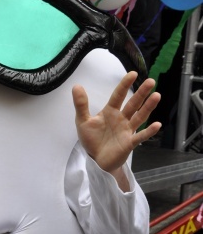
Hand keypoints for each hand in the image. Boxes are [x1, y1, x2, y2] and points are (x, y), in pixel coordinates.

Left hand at [72, 71, 160, 187]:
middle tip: (151, 81)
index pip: (118, 95)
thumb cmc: (92, 139)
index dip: (125, 85)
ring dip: (148, 107)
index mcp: (110, 111)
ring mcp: (127, 130)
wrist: (95, 159)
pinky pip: (140, 137)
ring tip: (157, 95)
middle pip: (132, 104)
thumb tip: (76, 86)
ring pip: (139, 117)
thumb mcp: (83, 121)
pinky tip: (157, 124)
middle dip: (141, 93)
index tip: (133, 74)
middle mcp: (121, 118)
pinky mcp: (129, 143)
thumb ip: (81, 105)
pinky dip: (148, 131)